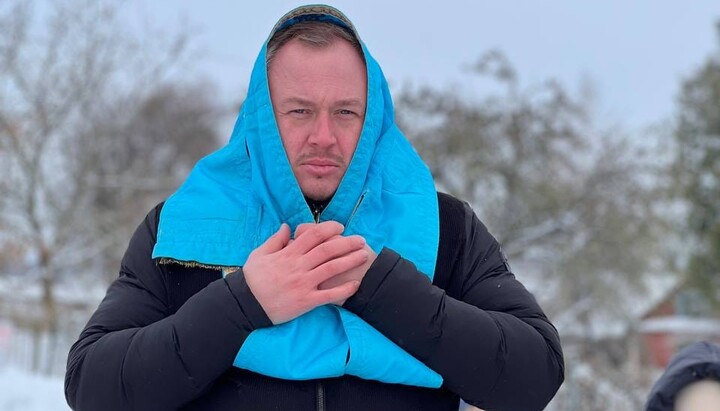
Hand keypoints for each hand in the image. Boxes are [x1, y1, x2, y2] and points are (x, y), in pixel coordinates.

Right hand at [243, 222, 368, 324]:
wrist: (246, 305)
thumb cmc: (252, 279)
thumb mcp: (259, 254)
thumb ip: (275, 240)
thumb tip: (288, 226)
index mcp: (288, 254)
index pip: (313, 235)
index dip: (329, 228)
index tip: (340, 227)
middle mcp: (298, 266)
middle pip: (327, 250)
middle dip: (347, 243)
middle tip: (361, 240)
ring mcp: (303, 284)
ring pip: (332, 269)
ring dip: (350, 261)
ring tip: (364, 256)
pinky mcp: (306, 301)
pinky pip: (329, 295)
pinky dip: (344, 290)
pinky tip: (356, 285)